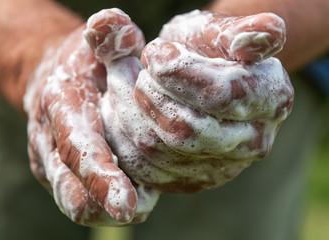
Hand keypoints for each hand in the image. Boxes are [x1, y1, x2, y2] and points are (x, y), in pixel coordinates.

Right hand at [24, 9, 158, 225]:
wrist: (56, 80)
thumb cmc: (88, 63)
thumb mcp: (100, 44)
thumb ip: (111, 36)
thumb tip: (112, 23)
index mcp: (61, 105)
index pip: (78, 148)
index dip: (101, 177)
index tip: (127, 203)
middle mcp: (50, 141)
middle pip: (72, 189)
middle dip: (105, 204)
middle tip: (143, 203)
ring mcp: (53, 163)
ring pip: (77, 204)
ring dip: (109, 210)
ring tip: (144, 198)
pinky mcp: (61, 176)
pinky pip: (83, 204)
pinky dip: (107, 206)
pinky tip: (136, 194)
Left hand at [91, 10, 293, 192]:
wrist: (202, 80)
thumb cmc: (208, 51)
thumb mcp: (218, 32)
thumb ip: (241, 31)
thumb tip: (264, 33)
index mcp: (271, 98)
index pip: (220, 94)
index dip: (177, 72)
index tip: (154, 52)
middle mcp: (254, 141)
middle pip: (187, 130)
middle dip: (150, 94)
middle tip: (139, 71)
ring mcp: (223, 167)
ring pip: (159, 149)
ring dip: (130, 112)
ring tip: (128, 84)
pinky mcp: (194, 180)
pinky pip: (147, 167)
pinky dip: (127, 136)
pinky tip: (128, 110)